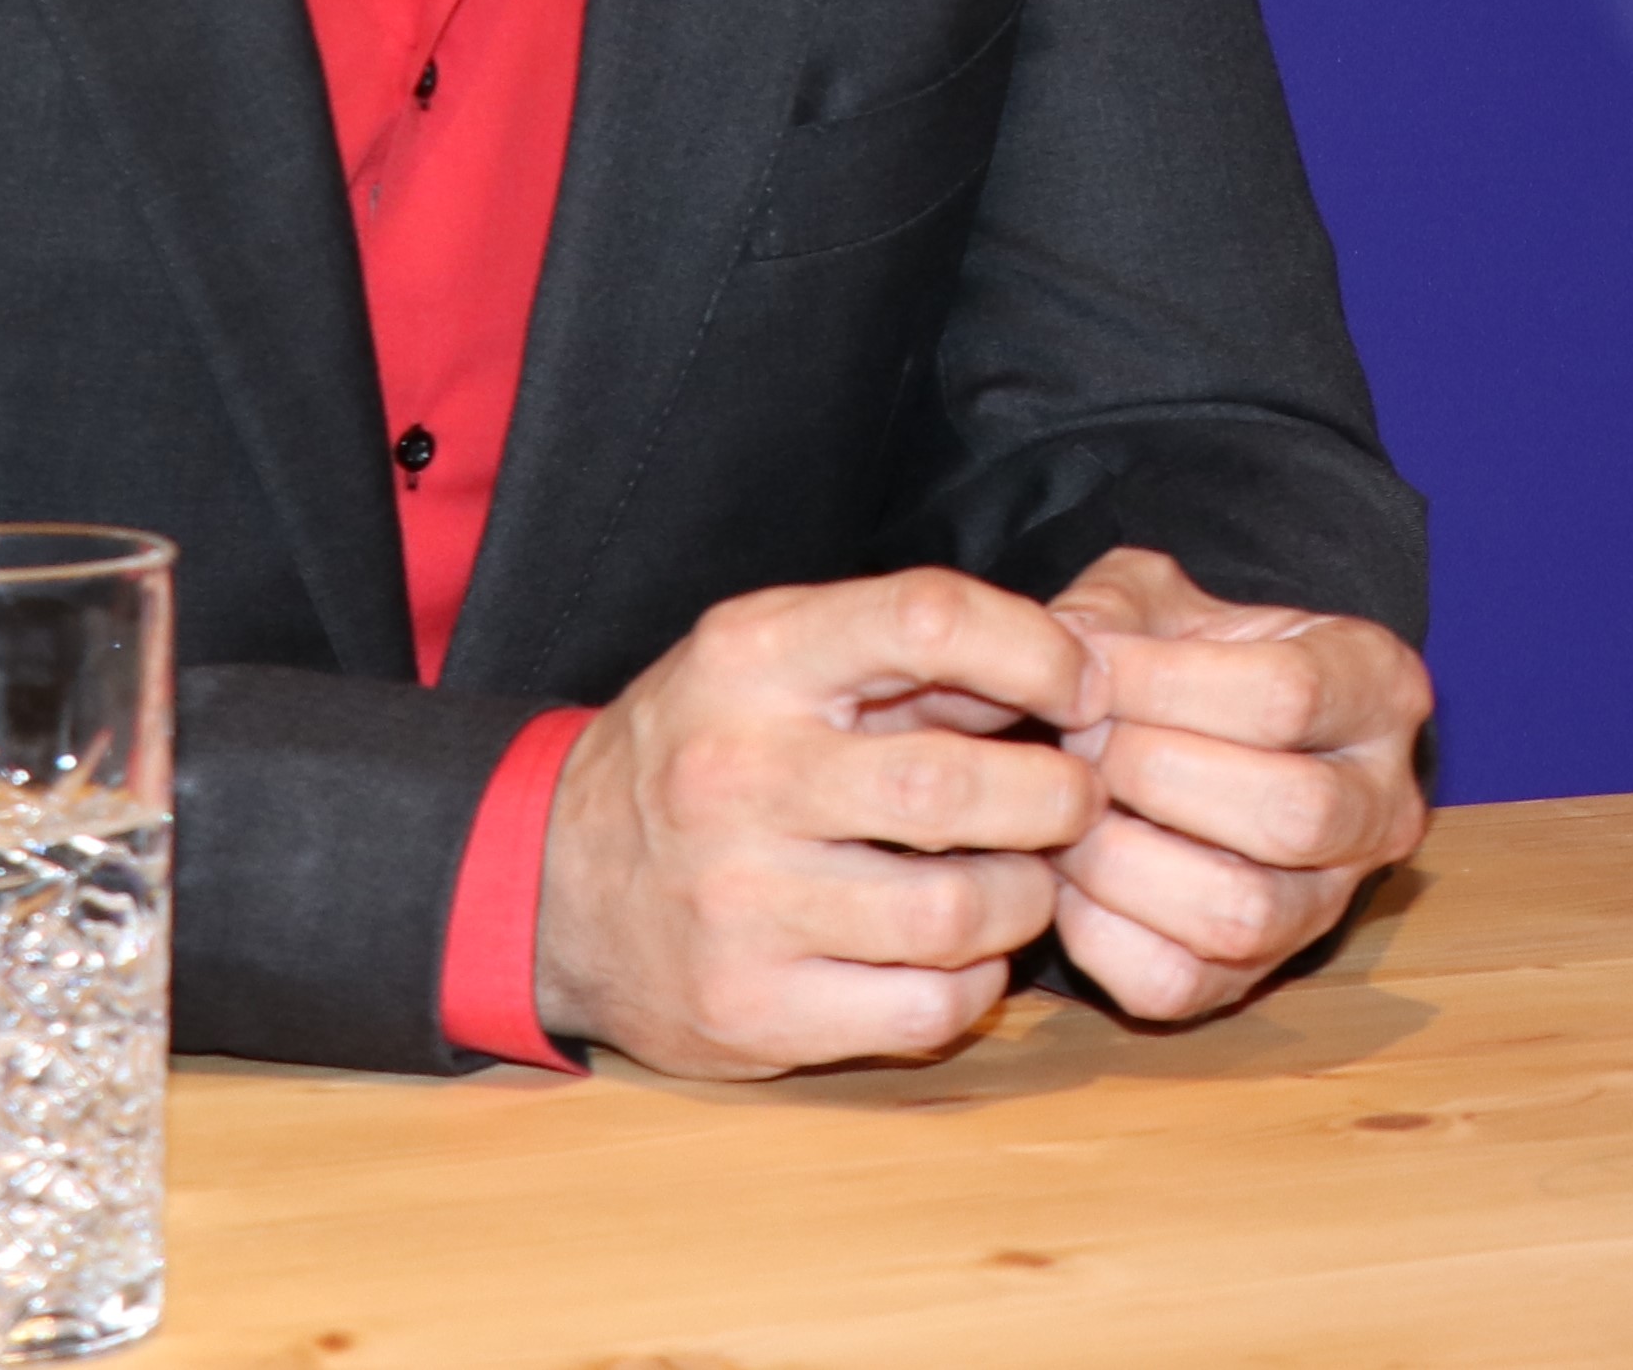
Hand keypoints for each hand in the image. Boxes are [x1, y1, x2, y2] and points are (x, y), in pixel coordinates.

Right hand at [532, 569, 1104, 1074]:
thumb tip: (1068, 667)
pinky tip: (962, 953)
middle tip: (1074, 800)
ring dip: (1025, 898)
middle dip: (1057, 796)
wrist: (552, 884)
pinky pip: (924, 1009)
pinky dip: (974, 983)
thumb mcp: (775, 658)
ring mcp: (739, 905)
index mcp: (755, 660)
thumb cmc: (704, 752)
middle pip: (955, 787)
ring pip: (956, 911)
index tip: (1080, 687)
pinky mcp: (751, 1013)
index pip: (929, 618)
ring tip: (1020, 878)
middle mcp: (739, 778)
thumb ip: (907, 655)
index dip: (1037, 650)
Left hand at [1040, 548, 1431, 1021]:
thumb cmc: (1178, 659)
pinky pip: (1176, 983)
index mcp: (1380, 689)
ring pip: (1243, 914)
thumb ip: (1109, 612)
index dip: (1164, 684)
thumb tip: (1062, 668)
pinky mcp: (1248, 980)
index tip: (1086, 671)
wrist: (1187, 738)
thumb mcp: (1154, 601)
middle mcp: (1381, 809)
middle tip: (1079, 744)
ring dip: (1120, 858)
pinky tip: (1068, 873)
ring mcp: (1324, 907)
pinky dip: (1096, 931)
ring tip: (1068, 809)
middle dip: (1154, 775)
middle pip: (1292, 813)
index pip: (1289, 695)